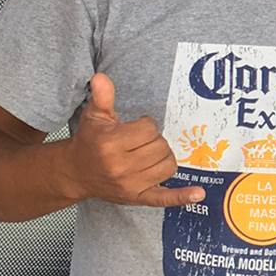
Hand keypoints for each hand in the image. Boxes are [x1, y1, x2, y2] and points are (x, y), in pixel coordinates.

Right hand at [63, 74, 204, 207]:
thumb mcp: (94, 116)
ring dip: (163, 158)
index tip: (135, 129)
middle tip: (139, 143)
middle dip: (154, 141)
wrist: (76, 172)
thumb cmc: (90, 141)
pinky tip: (198, 193)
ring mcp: (130, 184)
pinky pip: (164, 198)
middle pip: (160, 147)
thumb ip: (102, 96)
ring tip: (148, 156)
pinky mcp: (138, 198)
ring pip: (168, 166)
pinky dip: (182, 196)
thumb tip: (100, 77)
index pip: (149, 128)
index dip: (145, 125)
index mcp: (110, 143)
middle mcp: (120, 166)